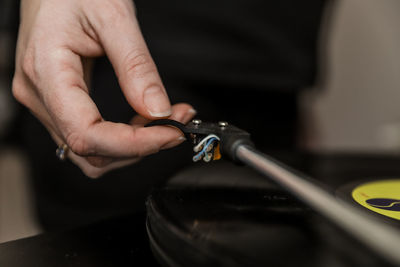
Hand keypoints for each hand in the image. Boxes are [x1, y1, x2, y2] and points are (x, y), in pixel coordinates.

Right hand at [12, 0, 194, 177]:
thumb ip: (136, 67)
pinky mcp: (57, 103)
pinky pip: (89, 136)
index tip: (171, 133)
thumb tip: (158, 111)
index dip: (134, 144)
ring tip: (163, 123)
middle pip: (91, 151)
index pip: (87, 134)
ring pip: (91, 152)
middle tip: (176, 124)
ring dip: (132, 147)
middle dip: (140, 147)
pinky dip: (121, 139)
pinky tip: (142, 121)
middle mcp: (39, 95)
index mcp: (45, 72)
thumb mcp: (113, 17)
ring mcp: (46, 102)